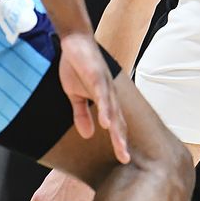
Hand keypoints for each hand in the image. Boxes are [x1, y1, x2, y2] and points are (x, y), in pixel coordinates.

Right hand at [57, 34, 129, 162]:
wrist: (75, 41)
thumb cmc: (77, 67)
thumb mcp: (75, 95)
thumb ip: (82, 114)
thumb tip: (87, 135)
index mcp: (105, 99)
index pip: (115, 124)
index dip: (119, 141)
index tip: (122, 158)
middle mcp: (109, 94)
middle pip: (118, 121)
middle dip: (121, 140)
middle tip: (124, 159)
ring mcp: (104, 85)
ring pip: (113, 110)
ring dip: (116, 129)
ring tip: (119, 146)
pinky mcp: (96, 76)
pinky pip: (102, 95)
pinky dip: (105, 109)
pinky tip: (106, 122)